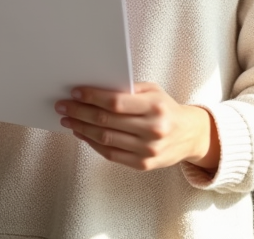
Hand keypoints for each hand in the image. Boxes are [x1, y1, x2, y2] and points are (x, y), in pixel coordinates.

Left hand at [55, 81, 219, 171]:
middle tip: (63, 106)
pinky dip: (92, 143)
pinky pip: (111, 154)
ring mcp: (147, 150)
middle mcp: (152, 129)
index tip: (75, 92)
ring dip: (81, 128)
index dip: (92, 97)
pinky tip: (82, 134)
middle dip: (80, 112)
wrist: (190, 135)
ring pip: (105, 139)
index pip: (116, 102)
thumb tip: (94, 88)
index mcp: (155, 106)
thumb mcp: (153, 91)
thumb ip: (127, 89)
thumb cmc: (165, 107)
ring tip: (68, 120)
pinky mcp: (143, 165)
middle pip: (106, 121)